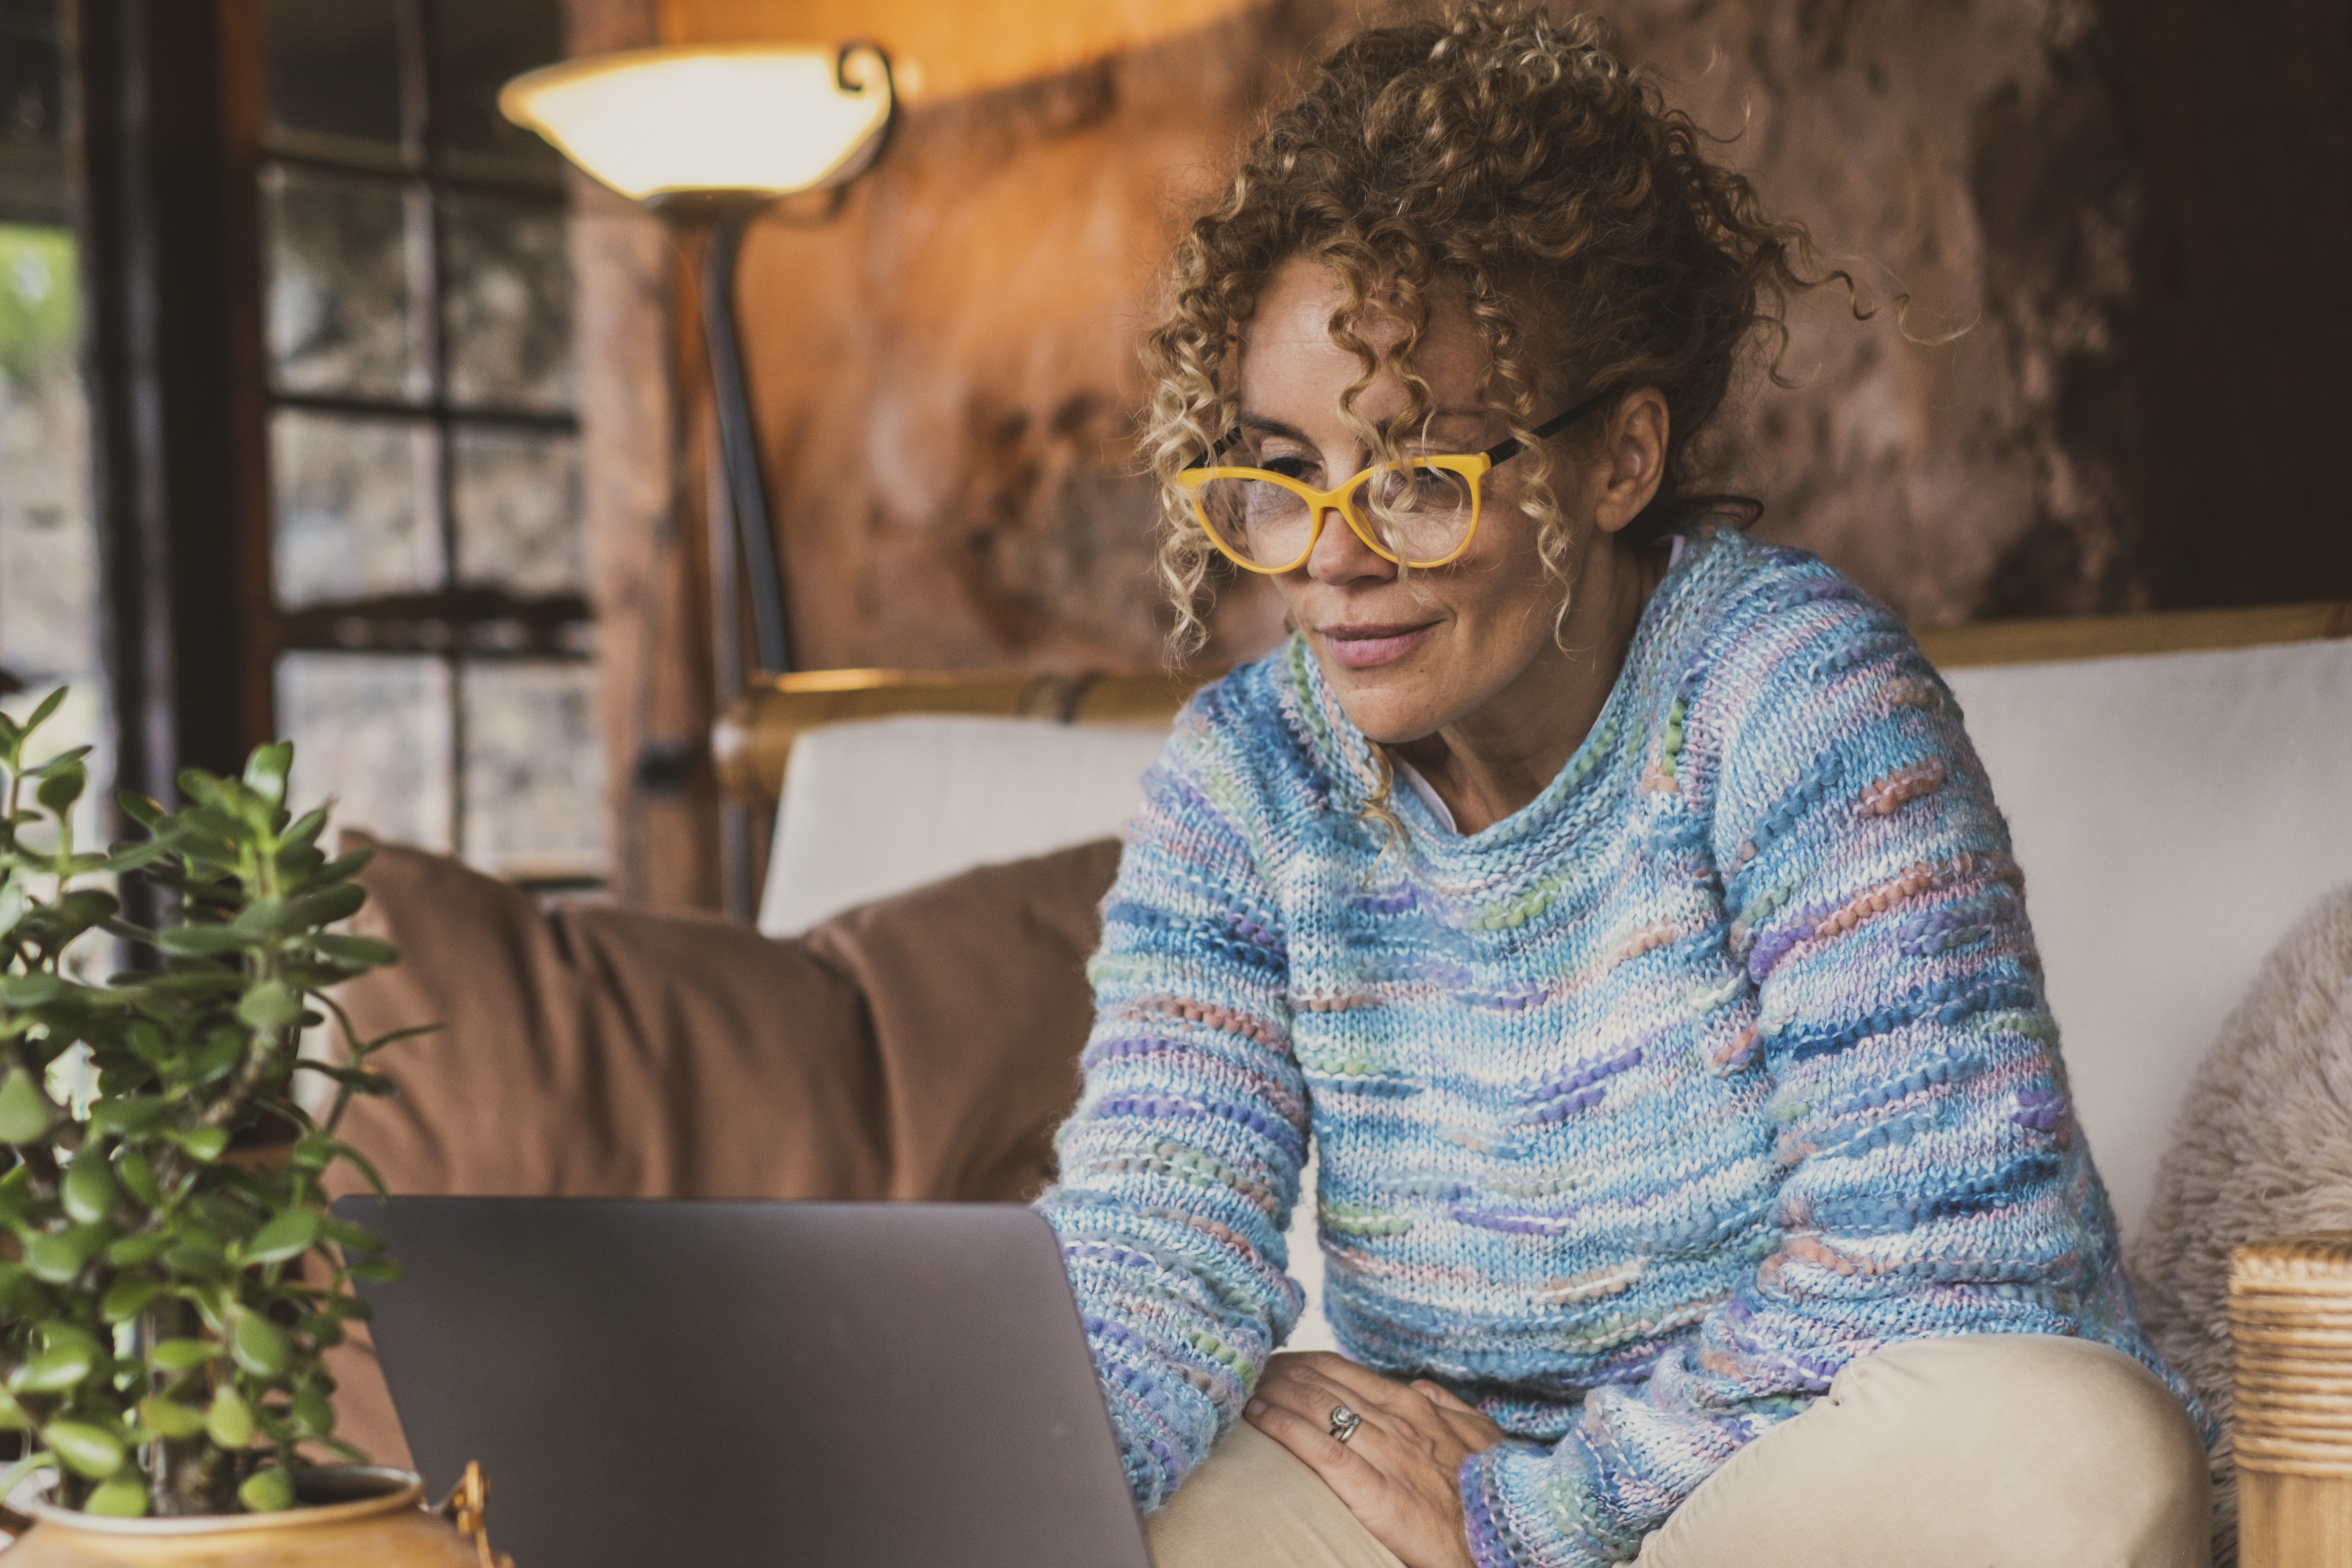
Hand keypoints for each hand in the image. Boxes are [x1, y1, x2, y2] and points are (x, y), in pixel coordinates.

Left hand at [1245, 1350, 1508, 1567]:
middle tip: (1242, 1366)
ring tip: (1239, 1383)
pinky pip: (1323, 1452)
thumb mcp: (1480, 1435)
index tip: (1271, 1359)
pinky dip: (1286, 1429)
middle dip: (1277, 1372)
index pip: (1344, 1371)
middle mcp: (1398, 1421)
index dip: (1301, 1363)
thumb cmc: (1492, 1491)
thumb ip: (1447, 1406)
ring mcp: (1387, 1455)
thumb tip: (1416, 1384)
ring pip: (1317, 1407)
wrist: (1508, 1542)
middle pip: (1322, 1383)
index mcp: (1416, 1406)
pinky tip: (1258, 1416)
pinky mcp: (1377, 1493)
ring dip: (1273, 1391)